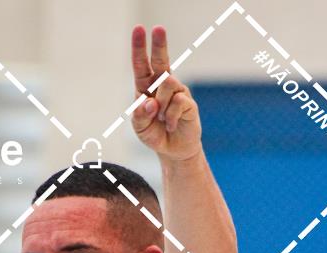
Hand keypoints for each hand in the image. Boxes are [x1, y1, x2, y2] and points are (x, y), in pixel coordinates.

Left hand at [131, 25, 201, 161]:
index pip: (141, 65)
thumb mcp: (140, 128)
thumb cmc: (154, 134)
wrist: (173, 150)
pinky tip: (170, 125)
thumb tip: (149, 102)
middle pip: (161, 61)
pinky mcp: (187, 102)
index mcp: (145, 87)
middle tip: (158, 28)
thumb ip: (140, 116)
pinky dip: (170, 117)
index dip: (139, 48)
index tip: (139, 30)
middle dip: (159, 45)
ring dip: (160, 105)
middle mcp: (161, 85)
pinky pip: (177, 102)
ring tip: (161, 119)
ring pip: (168, 84)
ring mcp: (176, 92)